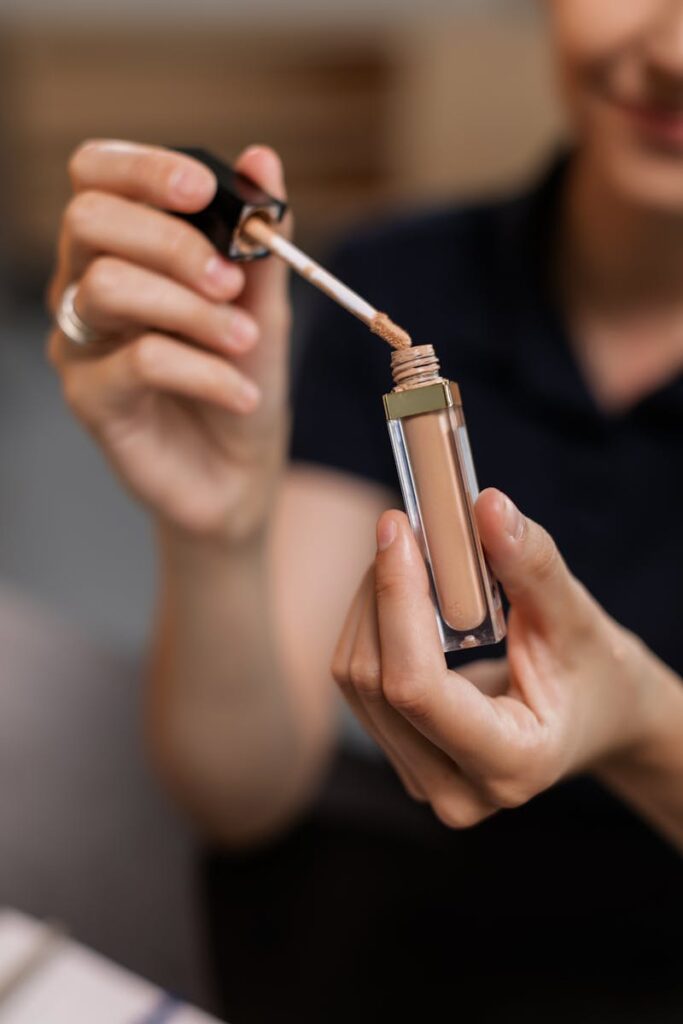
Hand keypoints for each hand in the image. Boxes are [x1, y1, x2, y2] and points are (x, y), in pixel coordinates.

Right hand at [47, 140, 291, 540]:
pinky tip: (243, 396)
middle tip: (232, 282)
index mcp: (124, 247)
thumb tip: (263, 160)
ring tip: (247, 343)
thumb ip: (260, 241)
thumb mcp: (263, 306)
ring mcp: (81, 341)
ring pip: (109, 287)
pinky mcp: (90, 397)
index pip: (97, 175)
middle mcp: (87, 284)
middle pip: (90, 220)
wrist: (239, 471)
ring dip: (195, 310)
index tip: (205, 191)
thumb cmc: (243, 380)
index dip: (143, 168)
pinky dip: (204, 372)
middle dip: (172, 241)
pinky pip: (137, 361)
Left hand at [332, 488, 656, 827]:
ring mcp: (424, 780)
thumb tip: (486, 505)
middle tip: (406, 527)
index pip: (418, 690)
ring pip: (356, 680)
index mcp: (512, 764)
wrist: (596, 717)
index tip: (399, 529)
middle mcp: (458, 791)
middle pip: (375, 682)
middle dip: (382, 593)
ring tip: (412, 558)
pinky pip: (358, 683)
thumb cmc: (594, 672)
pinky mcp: (403, 757)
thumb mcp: (577, 618)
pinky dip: (372, 624)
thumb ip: (532, 565)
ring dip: (371, 604)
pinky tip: (404, 594)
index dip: (397, 603)